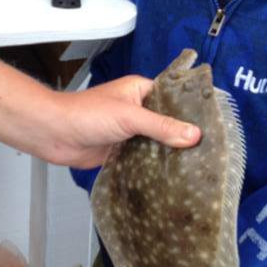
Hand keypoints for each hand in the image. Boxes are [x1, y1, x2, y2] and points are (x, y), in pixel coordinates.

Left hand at [40, 75, 200, 168]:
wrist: (54, 134)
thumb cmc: (85, 114)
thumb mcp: (129, 116)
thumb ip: (161, 126)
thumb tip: (193, 134)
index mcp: (141, 91)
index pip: (174, 98)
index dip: (191, 111)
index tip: (213, 125)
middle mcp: (137, 110)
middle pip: (167, 123)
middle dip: (183, 135)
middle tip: (209, 149)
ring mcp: (130, 131)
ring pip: (157, 142)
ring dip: (169, 152)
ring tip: (196, 165)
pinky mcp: (122, 150)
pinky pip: (144, 157)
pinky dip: (154, 165)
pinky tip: (171, 175)